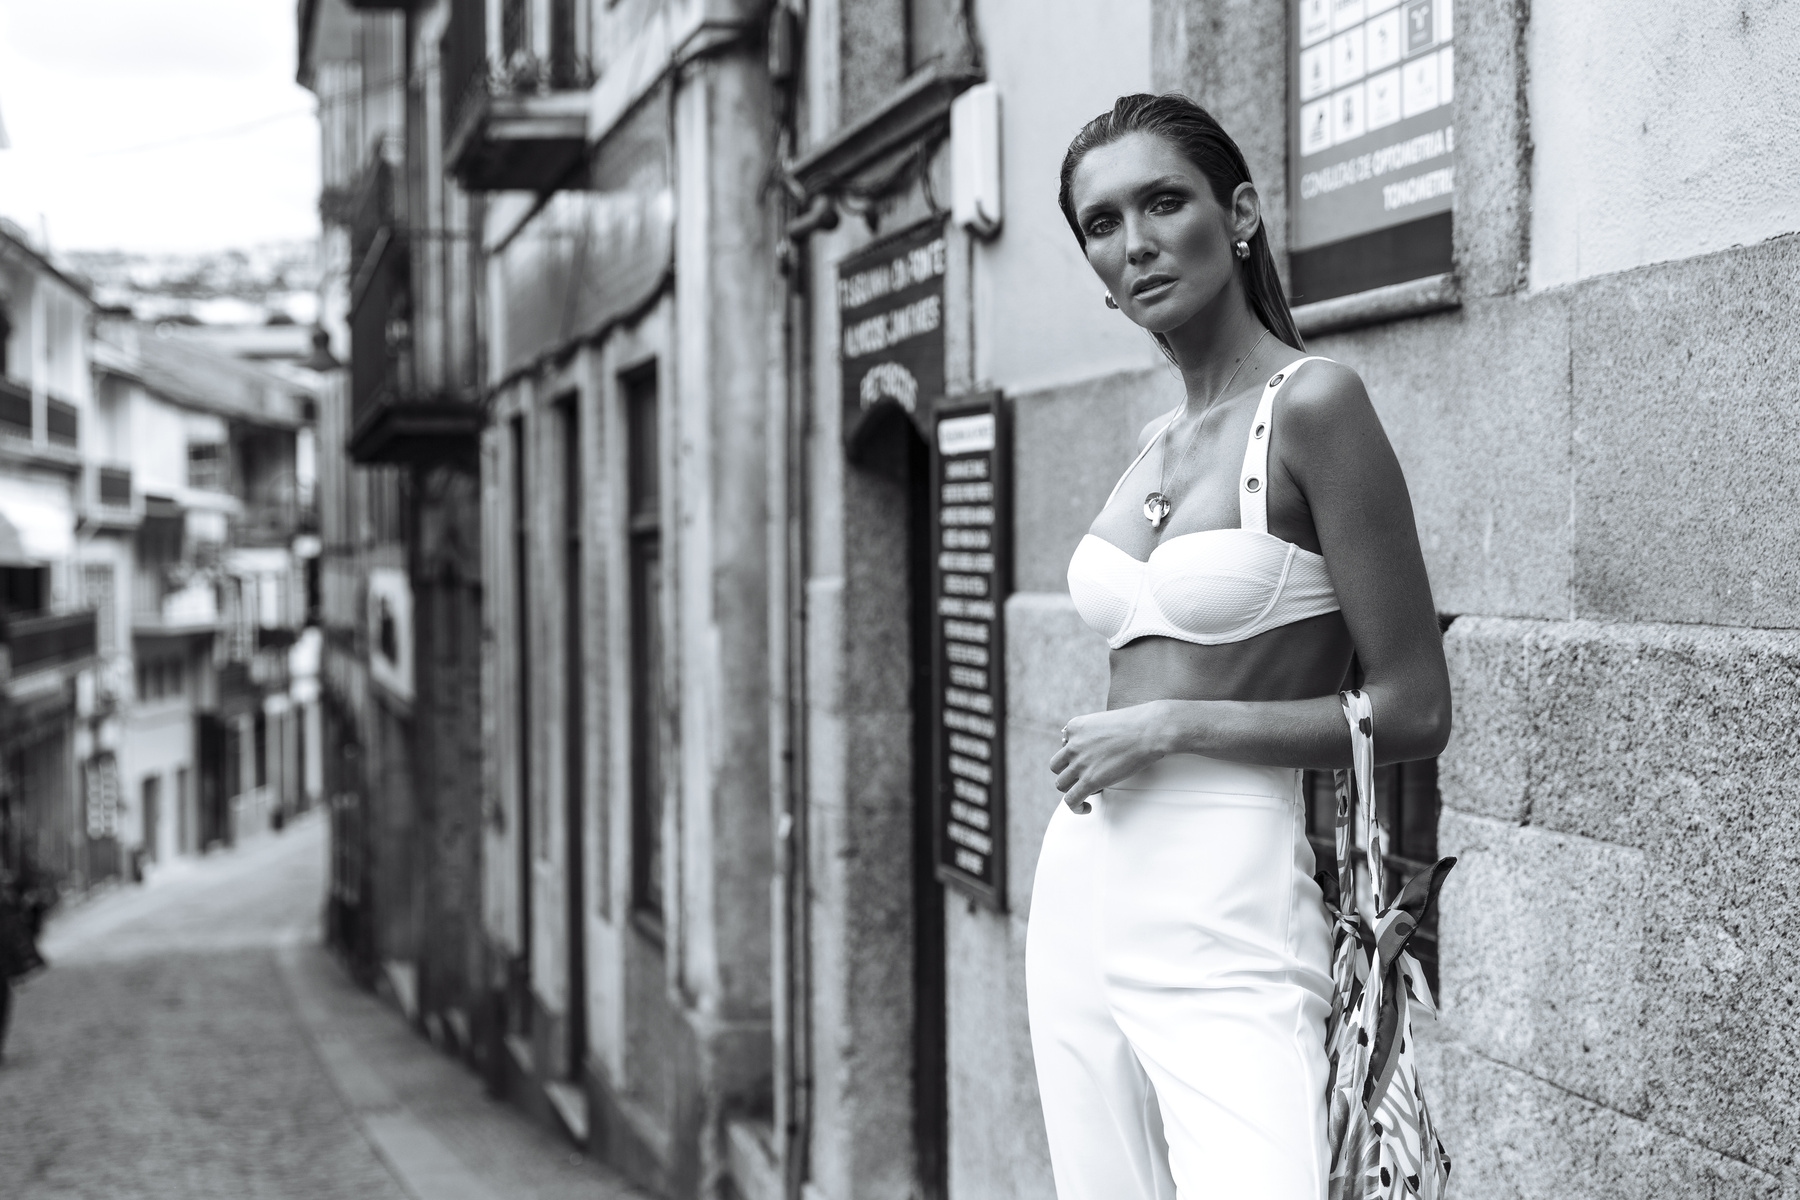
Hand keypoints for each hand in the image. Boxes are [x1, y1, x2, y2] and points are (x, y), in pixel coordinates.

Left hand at [1048, 703, 1168, 812]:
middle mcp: (1073, 745)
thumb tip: (1098, 746)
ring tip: (1086, 793)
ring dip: (1072, 790)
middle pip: (1057, 766)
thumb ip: (1095, 732)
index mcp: (1075, 727)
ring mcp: (1080, 763)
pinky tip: (1085, 808)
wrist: (1148, 730)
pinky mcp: (1090, 780)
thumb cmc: (1137, 724)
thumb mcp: (1106, 720)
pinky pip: (1071, 800)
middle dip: (1069, 774)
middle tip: (1084, 778)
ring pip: (1061, 784)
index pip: (1063, 745)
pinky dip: (1075, 807)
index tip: (1087, 761)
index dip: (1075, 756)